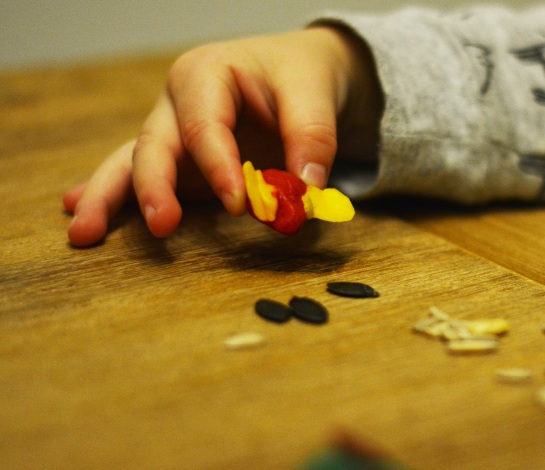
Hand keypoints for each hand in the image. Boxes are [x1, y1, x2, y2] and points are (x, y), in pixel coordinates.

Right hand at [63, 26, 381, 246]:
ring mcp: (173, 135)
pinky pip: (139, 176)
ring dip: (108, 198)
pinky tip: (80, 214)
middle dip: (153, 187)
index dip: (219, 167)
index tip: (239, 204)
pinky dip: (112, 195)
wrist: (297, 72)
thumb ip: (313, 136)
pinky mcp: (178, 163)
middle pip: (155, 146)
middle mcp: (177, 105)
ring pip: (132, 163)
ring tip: (83, 232)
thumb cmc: (299, 75)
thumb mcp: (314, 91)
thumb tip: (306, 188)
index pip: (204, 126)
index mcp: (206, 75)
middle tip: (162, 224)